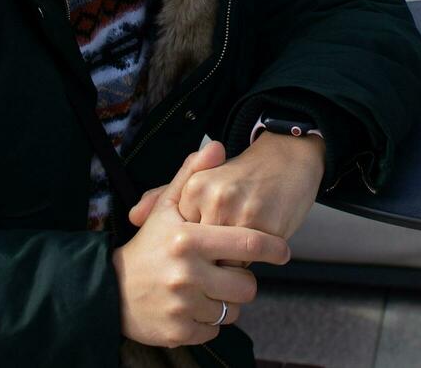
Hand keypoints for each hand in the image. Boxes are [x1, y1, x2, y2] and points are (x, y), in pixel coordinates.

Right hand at [111, 141, 290, 347]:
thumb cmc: (147, 247)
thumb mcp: (167, 208)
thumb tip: (217, 146)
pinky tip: (194, 307)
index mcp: (188, 239)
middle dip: (243, 279)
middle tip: (230, 274)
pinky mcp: (179, 331)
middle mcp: (187, 273)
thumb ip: (192, 176)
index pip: (249, 244)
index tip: (283, 251)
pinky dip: (210, 321)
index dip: (273, 249)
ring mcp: (183, 304)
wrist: (111, 290)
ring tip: (208, 289)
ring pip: (233, 310)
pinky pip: (216, 329)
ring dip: (226, 302)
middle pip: (247, 284)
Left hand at [129, 133, 324, 242]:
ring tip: (238, 246)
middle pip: (201, 253)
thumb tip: (133, 216)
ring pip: (226, 261)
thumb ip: (165, 198)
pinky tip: (257, 242)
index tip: (198, 243)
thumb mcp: (202, 180)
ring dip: (231, 261)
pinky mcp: (265, 224)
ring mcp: (240, 212)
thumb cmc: (242, 175)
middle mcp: (214, 199)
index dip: (190, 247)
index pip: (180, 237)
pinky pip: (250, 259)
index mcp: (194, 188)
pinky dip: (252, 259)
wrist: (287, 159)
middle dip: (210, 258)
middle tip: (219, 249)